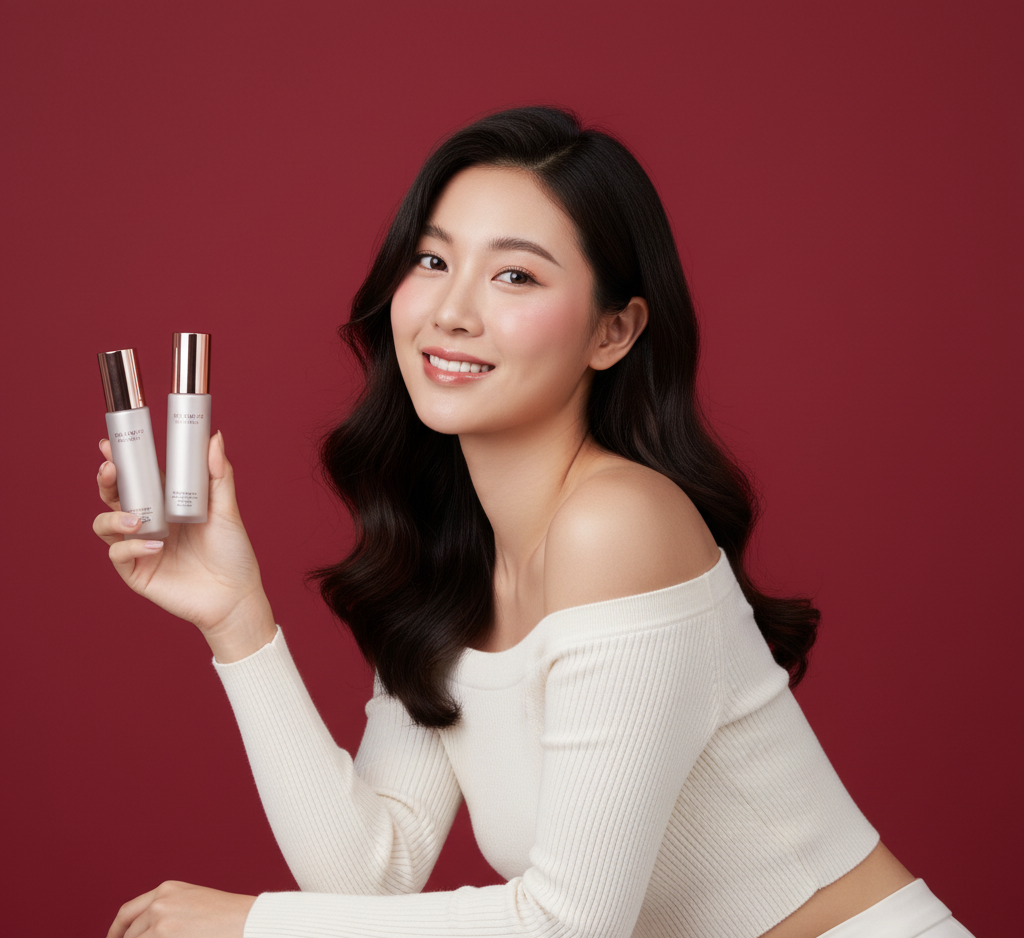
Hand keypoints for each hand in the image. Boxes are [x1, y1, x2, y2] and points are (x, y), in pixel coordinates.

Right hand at [92, 431, 276, 660]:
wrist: (235, 595)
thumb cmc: (233, 553)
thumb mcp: (226, 510)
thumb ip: (218, 474)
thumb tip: (214, 437)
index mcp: (166, 504)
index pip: (137, 478)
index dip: (121, 461)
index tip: (108, 444)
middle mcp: (149, 523)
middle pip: (113, 497)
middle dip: (106, 481)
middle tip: (111, 469)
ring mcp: (139, 547)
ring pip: (104, 525)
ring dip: (113, 517)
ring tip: (136, 519)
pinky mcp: (136, 572)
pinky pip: (118, 554)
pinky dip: (131, 546)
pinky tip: (155, 546)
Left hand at [107, 880, 255, 937]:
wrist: (250, 921)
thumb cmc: (229, 916)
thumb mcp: (194, 901)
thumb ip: (168, 909)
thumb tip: (146, 930)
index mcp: (167, 889)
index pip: (127, 913)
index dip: (115, 932)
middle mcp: (159, 903)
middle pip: (130, 934)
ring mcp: (160, 924)